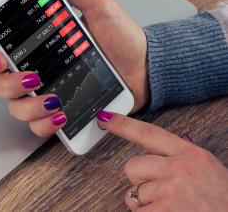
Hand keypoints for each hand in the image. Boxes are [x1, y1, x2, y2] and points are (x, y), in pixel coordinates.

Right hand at [0, 0, 148, 136]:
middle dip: (10, 84)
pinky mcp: (60, 114)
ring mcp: (46, 95)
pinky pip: (38, 127)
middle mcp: (37, 71)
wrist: (146, 68)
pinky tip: (61, 115)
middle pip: (0, 84)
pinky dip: (45, 124)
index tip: (1, 57)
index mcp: (38, 46)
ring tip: (55, 100)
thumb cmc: (123, 38)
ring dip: (30, 107)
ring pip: (16, 108)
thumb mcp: (99, 7)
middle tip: (32, 77)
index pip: (0, 51)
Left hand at [97, 111, 227, 210]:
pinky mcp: (162, 211)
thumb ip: (187, 157)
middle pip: (132, 166)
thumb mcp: (210, 172)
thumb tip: (174, 141)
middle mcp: (179, 169)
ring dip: (146, 205)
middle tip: (162, 194)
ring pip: (133, 193)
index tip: (104, 118)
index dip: (123, 125)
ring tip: (172, 209)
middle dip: (139, 181)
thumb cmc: (223, 203)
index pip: (149, 133)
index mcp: (192, 155)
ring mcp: (170, 190)